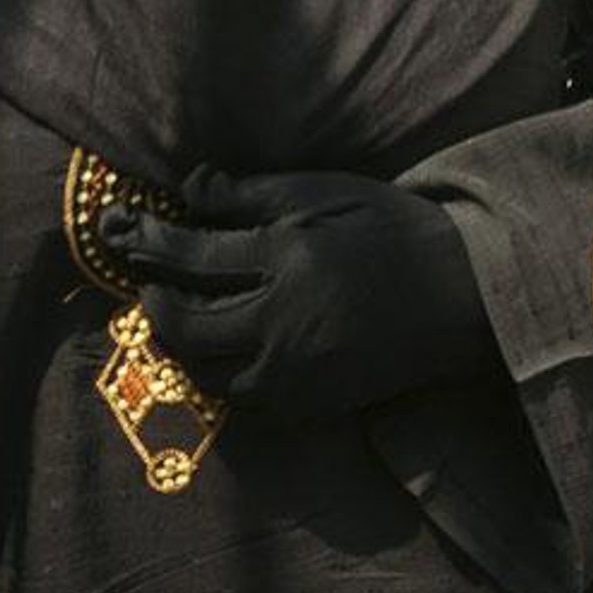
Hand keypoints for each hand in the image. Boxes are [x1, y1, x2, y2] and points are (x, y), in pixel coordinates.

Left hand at [98, 167, 494, 419]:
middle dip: (155, 305)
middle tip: (146, 286)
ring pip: (210, 373)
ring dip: (184, 347)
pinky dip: (223, 375)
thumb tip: (192, 188)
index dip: (152, 243)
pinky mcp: (314, 404)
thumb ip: (255, 195)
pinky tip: (223, 350)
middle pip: (188, 326)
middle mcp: (285, 322)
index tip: (128, 232)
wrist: (465, 295)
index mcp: (289, 259)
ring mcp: (298, 372)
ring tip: (177, 318)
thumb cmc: (394, 229)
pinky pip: (247, 399)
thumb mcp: (328, 192)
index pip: (195, 256)